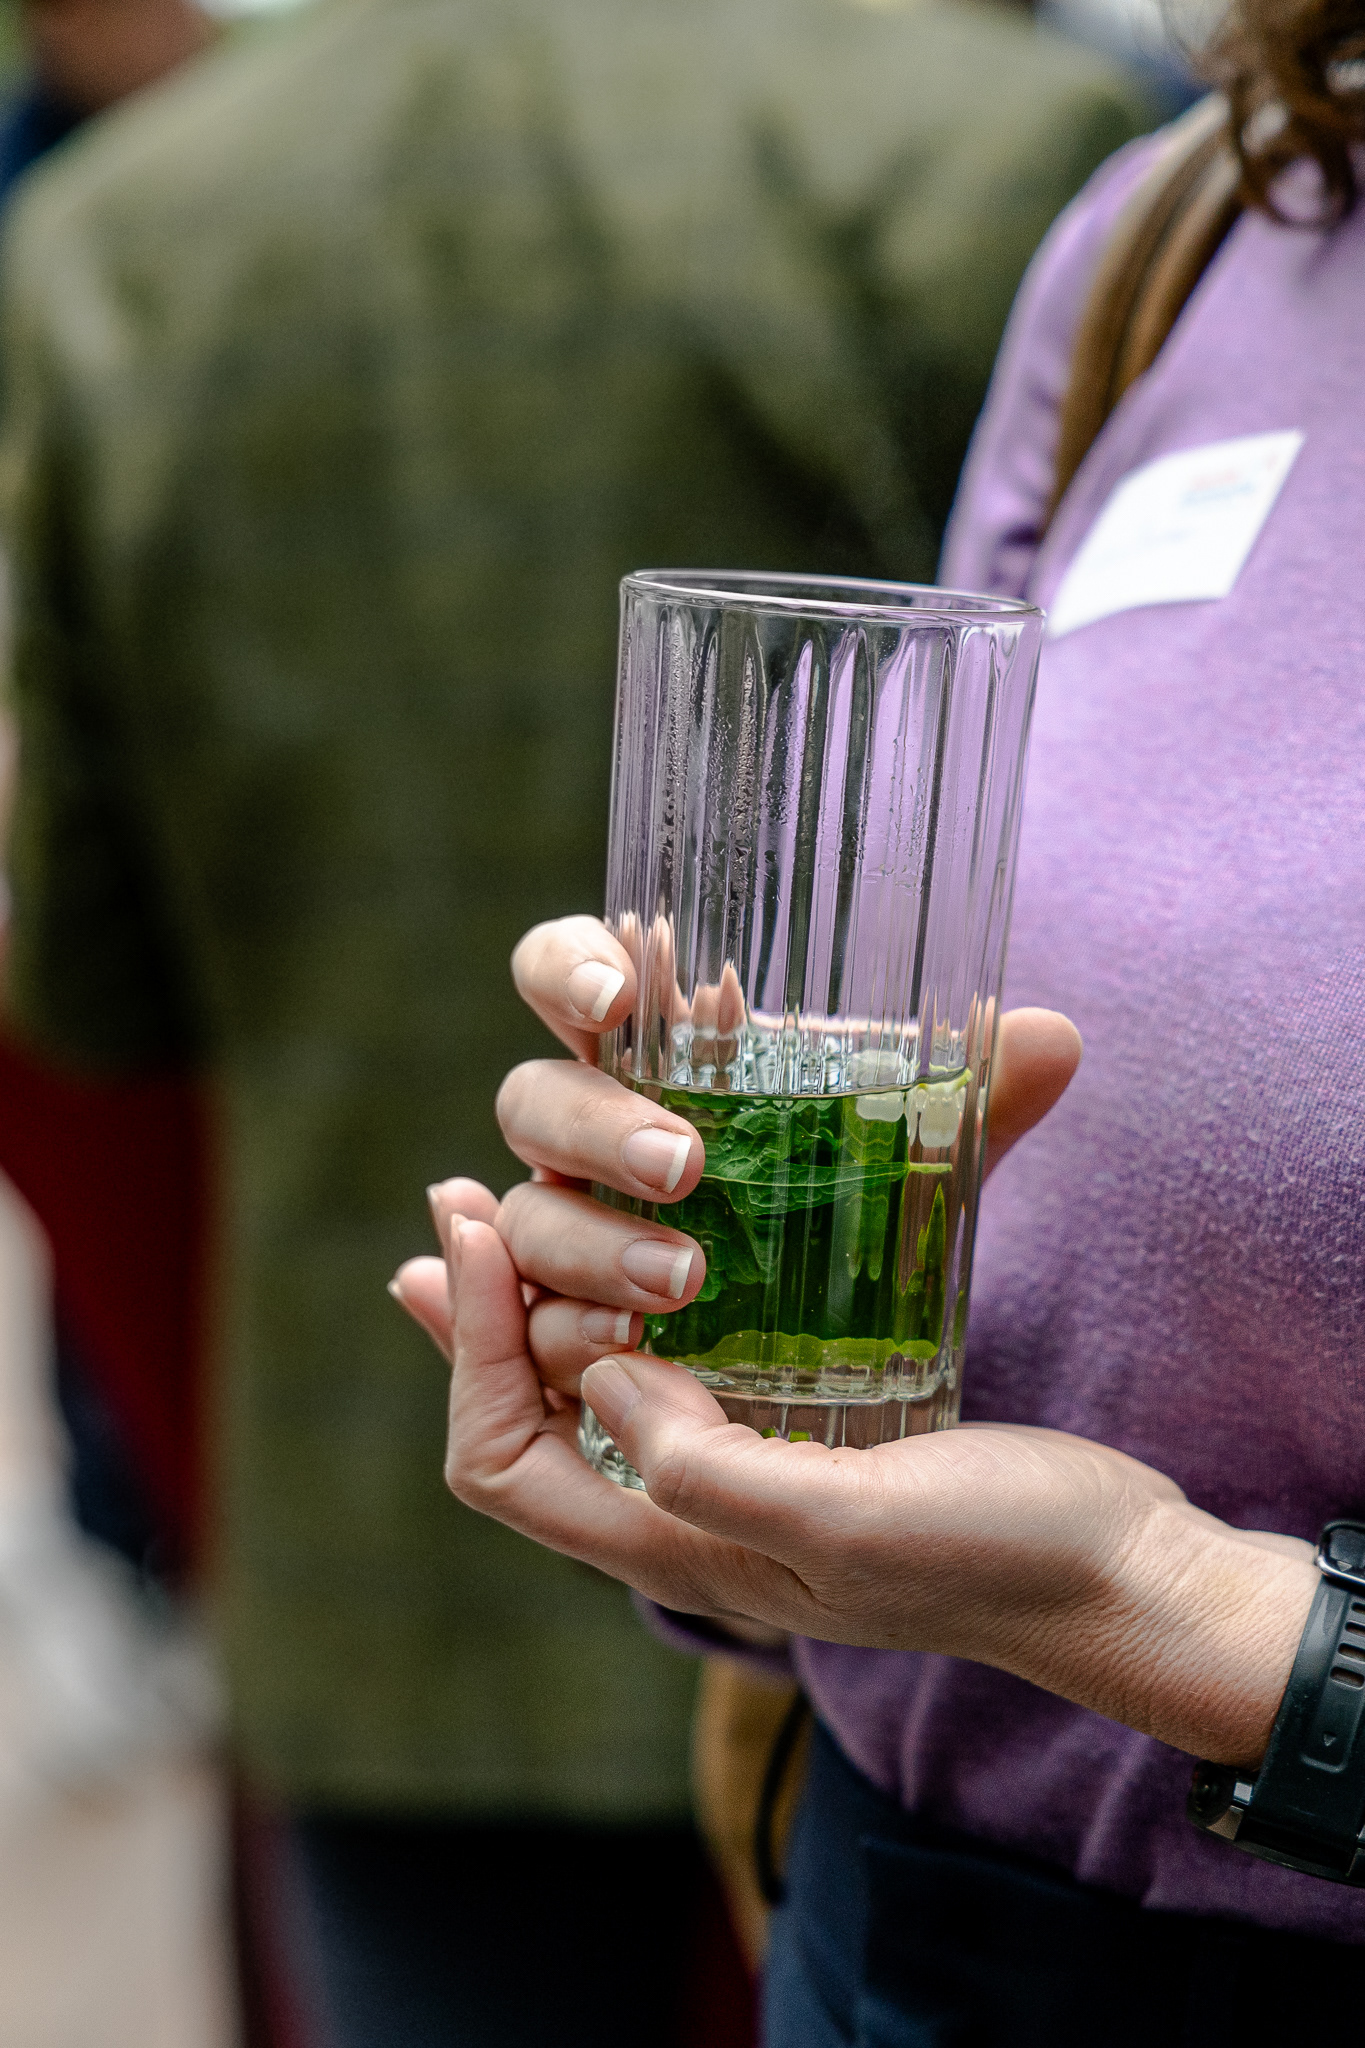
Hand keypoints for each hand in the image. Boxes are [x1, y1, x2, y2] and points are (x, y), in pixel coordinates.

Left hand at [389, 914, 1315, 1765]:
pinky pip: (681, 1356)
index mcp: (677, 1552)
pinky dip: (641, 1291)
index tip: (469, 1231)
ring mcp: (742, 1471)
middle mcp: (687, 1516)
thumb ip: (710, 1475)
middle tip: (464, 1197)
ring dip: (547, 1291)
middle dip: (485, 1310)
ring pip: (596, 1380)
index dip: (469, 1350)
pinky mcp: (801, 1425)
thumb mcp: (849, 1524)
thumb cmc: (996, 1556)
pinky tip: (656, 1228)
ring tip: (520, 1194)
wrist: (1119, 1572)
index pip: (502, 1461)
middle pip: (527, 1416)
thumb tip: (599, 1384)